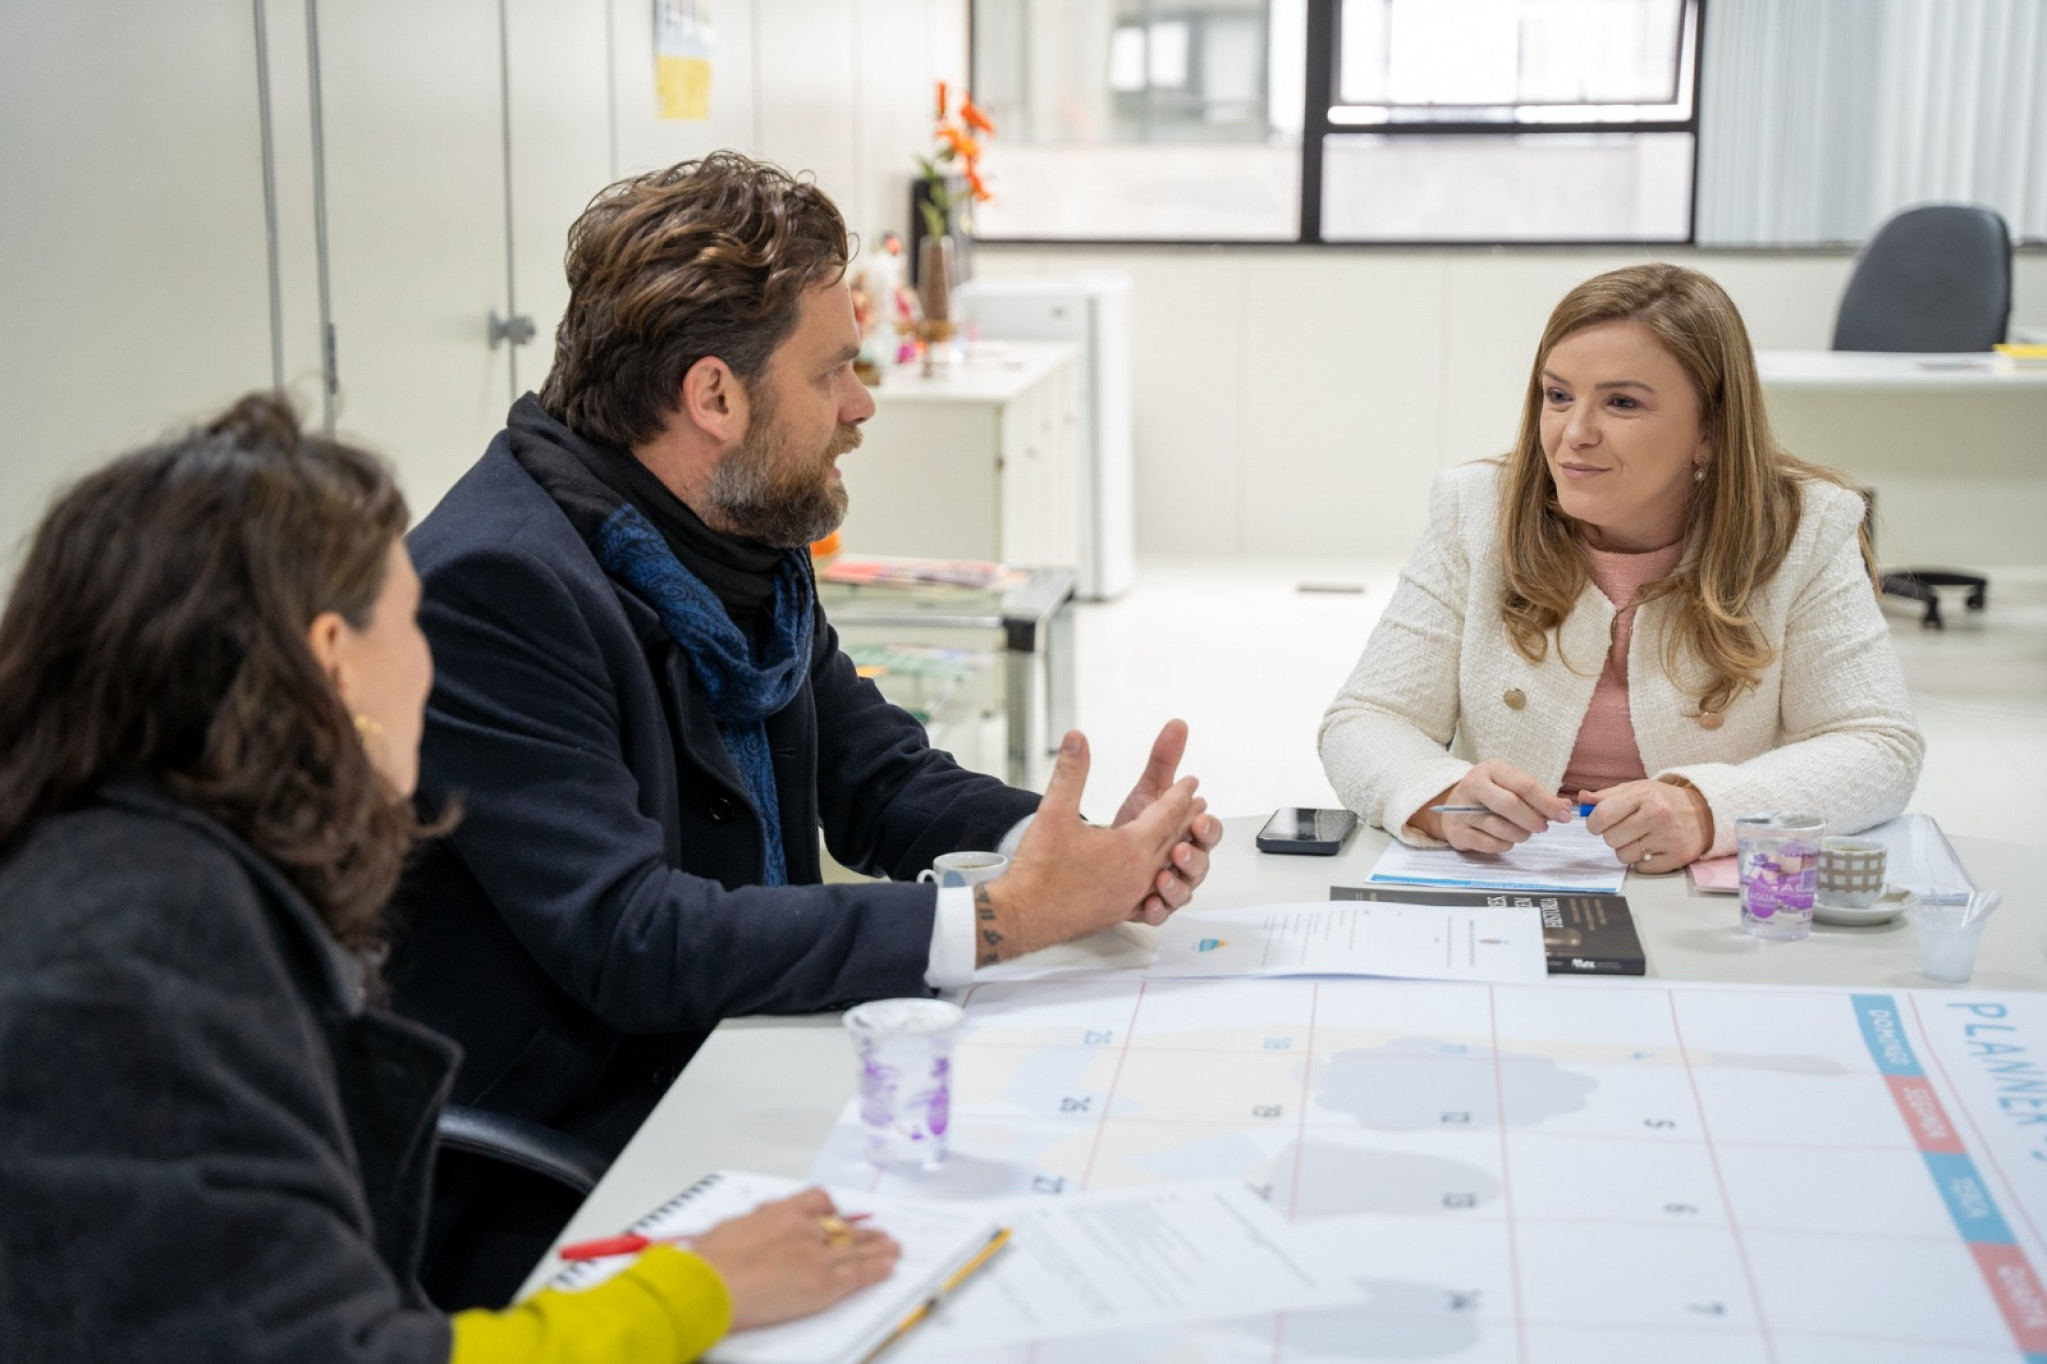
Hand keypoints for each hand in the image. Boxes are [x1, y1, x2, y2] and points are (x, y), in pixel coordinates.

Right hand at [690, 1189, 898, 1332]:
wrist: (709, 1285)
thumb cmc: (707, 1263)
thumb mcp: (727, 1230)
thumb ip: (747, 1229)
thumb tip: (743, 1234)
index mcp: (780, 1213)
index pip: (817, 1200)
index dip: (831, 1209)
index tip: (836, 1215)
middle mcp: (804, 1229)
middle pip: (842, 1226)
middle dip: (861, 1231)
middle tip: (876, 1233)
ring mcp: (816, 1255)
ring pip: (856, 1247)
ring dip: (877, 1247)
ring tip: (892, 1247)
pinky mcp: (823, 1284)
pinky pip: (858, 1274)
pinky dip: (876, 1270)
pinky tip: (888, 1267)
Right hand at [975, 730, 1197, 963]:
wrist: (1024, 915)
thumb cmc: (1040, 870)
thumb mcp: (1054, 811)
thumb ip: (1071, 772)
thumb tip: (1077, 739)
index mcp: (1130, 847)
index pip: (1166, 814)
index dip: (1180, 794)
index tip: (1191, 782)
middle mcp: (1138, 873)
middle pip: (1173, 840)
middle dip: (1187, 819)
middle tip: (1198, 804)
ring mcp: (1132, 896)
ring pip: (1165, 867)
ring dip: (1178, 849)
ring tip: (1183, 839)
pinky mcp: (1121, 912)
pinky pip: (1153, 893)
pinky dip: (1162, 880)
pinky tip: (1156, 878)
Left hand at [1110, 720, 1223, 924]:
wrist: (1098, 855)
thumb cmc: (1133, 823)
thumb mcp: (1148, 790)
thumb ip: (1165, 760)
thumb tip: (1177, 724)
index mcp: (1187, 833)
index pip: (1208, 830)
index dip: (1206, 825)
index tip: (1197, 817)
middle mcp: (1183, 861)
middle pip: (1202, 864)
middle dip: (1195, 857)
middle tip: (1180, 849)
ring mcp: (1169, 885)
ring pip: (1184, 892)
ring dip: (1176, 886)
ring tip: (1162, 878)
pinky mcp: (1149, 906)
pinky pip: (1159, 914)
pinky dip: (1155, 910)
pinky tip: (1147, 904)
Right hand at [1409, 759, 1572, 851]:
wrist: (1452, 806)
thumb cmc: (1491, 796)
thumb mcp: (1511, 786)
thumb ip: (1538, 796)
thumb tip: (1565, 808)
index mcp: (1491, 769)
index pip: (1525, 785)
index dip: (1547, 802)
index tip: (1564, 815)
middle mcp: (1474, 785)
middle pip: (1510, 804)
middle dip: (1532, 820)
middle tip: (1542, 827)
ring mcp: (1462, 809)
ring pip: (1500, 827)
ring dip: (1520, 834)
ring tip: (1524, 833)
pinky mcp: (1457, 831)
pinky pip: (1489, 844)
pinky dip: (1504, 845)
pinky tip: (1506, 840)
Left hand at [1580, 780, 1712, 872]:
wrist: (1704, 811)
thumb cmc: (1662, 800)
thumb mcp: (1636, 790)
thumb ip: (1606, 796)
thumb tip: (1582, 800)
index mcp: (1644, 795)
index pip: (1602, 815)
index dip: (1594, 823)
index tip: (1599, 824)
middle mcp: (1657, 815)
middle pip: (1611, 839)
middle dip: (1613, 836)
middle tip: (1626, 829)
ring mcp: (1669, 838)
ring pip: (1624, 856)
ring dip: (1627, 850)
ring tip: (1641, 838)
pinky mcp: (1678, 857)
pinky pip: (1641, 868)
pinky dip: (1642, 862)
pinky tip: (1652, 849)